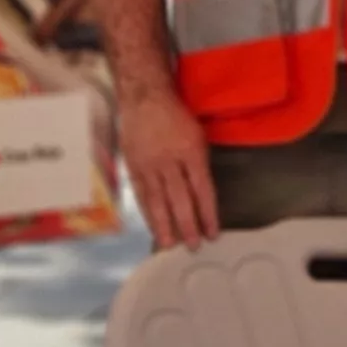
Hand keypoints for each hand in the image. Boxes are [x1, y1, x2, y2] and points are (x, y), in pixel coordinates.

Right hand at [115, 84, 219, 249]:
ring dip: (165, 226)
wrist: (145, 98)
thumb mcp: (198, 136)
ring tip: (169, 246)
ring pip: (158, 201)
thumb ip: (199, 165)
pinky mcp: (133, 167)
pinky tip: (154, 228)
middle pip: (180, 199)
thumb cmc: (177, 117)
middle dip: (188, 225)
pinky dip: (148, 214)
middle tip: (193, 247)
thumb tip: (201, 196)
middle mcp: (169, 161)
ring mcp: (149, 165)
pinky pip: (142, 195)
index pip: (203, 190)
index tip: (213, 234)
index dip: (208, 214)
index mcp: (191, 152)